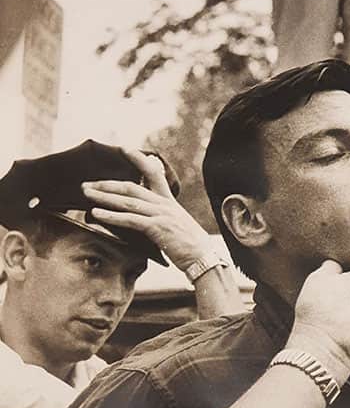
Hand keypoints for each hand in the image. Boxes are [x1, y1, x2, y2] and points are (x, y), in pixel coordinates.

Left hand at [81, 149, 210, 271]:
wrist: (204, 258)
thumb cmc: (190, 246)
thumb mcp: (177, 226)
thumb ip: (162, 218)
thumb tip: (146, 219)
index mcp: (169, 202)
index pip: (154, 173)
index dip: (139, 159)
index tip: (124, 149)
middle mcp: (164, 204)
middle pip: (131, 187)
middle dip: (107, 184)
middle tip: (87, 184)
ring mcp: (161, 215)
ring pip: (127, 201)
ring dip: (104, 197)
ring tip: (86, 194)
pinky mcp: (157, 228)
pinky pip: (130, 219)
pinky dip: (112, 216)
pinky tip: (97, 214)